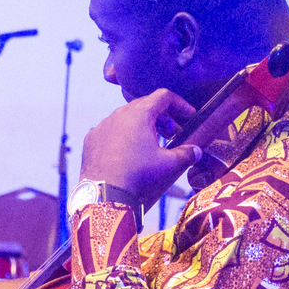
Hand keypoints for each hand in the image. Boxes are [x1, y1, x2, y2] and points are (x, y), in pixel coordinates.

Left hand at [78, 88, 202, 208]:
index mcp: (139, 113)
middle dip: (162, 117)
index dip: (180, 104)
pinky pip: (110, 130)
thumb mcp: (167, 163)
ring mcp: (102, 125)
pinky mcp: (91, 138)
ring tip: (151, 142)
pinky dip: (122, 135)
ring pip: (126, 117)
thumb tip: (196, 152)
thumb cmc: (136, 174)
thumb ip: (186, 153)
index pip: (164, 96)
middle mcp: (118, 114)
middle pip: (145, 105)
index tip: (188, 116)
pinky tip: (128, 151)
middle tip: (172, 133)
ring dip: (141, 125)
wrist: (104, 191)